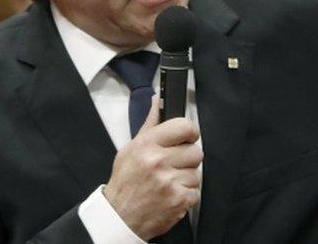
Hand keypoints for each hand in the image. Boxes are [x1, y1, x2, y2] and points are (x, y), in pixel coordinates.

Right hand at [104, 96, 202, 238]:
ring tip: (169, 182)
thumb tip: (158, 100)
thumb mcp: (131, 149)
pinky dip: (187, 195)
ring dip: (186, 178)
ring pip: (197, 173)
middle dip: (188, 159)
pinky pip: (196, 191)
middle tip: (174, 165)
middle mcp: (159, 161)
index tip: (187, 138)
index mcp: (147, 144)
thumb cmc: (126, 181)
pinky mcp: (179, 200)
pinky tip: (171, 195)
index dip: (190, 132)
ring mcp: (170, 182)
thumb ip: (150, 125)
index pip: (185, 126)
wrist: (120, 216)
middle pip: (196, 151)